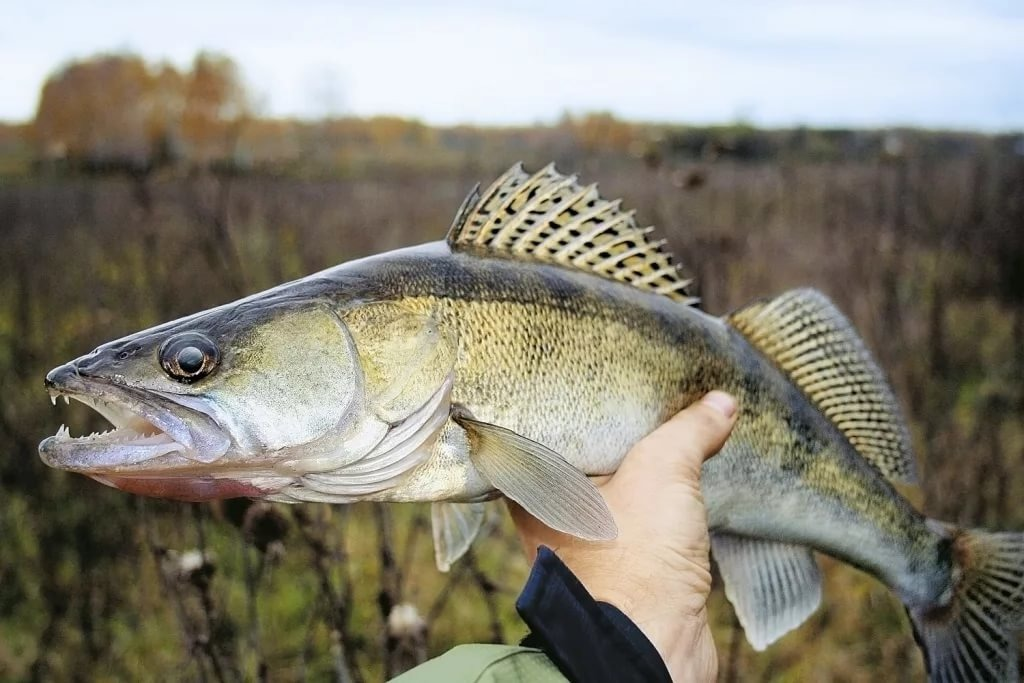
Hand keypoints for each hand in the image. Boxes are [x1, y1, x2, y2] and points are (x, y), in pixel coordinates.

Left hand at [508, 391, 737, 681]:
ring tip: (679, 420)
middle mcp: (553, 509)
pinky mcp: (624, 559)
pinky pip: (642, 511)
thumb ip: (688, 430)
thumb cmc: (634, 561)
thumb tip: (719, 403)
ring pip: (619, 482)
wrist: (652, 645)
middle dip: (624, 425)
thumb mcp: (662, 471)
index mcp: (538, 484)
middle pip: (589, 450)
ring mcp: (589, 536)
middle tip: (654, 389)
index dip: (577, 396)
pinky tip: (689, 469)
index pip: (549, 423)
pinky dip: (664, 492)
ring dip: (650, 460)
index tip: (604, 369)